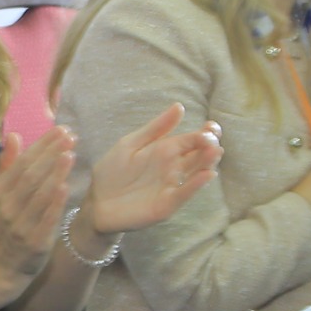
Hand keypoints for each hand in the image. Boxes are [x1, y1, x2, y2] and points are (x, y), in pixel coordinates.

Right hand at [0, 128, 73, 290]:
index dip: (41, 145)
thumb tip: (13, 135)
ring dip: (54, 173)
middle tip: (70, 136)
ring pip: (38, 195)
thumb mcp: (0, 196)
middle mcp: (8, 206)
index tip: (60, 130)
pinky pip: (45, 220)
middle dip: (51, 154)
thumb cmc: (3, 229)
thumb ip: (7, 166)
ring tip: (70, 154)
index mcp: (0, 192)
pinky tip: (65, 187)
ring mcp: (20, 225)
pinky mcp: (34, 242)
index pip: (22, 163)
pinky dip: (54, 203)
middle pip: (30, 175)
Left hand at [80, 103, 222, 236]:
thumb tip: (179, 106)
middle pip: (199, 155)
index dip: (205, 132)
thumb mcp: (131, 144)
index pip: (193, 139)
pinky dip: (196, 185)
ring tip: (215, 151)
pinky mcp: (166, 204)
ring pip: (196, 173)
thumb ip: (155, 128)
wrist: (96, 200)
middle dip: (210, 146)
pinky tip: (207, 175)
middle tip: (212, 139)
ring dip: (207, 163)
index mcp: (167, 151)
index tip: (211, 126)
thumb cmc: (112, 172)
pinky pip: (184, 193)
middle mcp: (174, 168)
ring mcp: (172, 187)